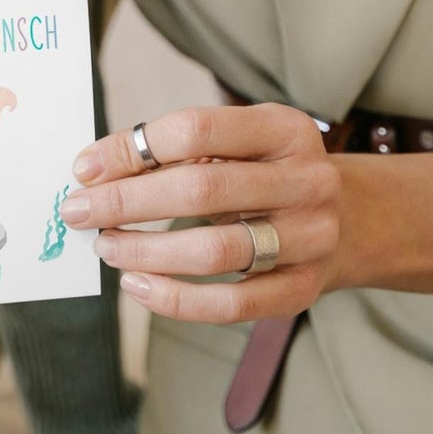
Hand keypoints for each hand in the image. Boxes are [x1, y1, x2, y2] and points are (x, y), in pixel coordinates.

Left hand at [61, 105, 340, 323]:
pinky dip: (175, 299)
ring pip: (215, 251)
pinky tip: (137, 286)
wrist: (354, 220)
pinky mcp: (303, 289)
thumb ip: (173, 149)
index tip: (85, 168)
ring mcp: (311, 238)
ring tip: (106, 247)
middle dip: (126, 202)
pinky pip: (231, 304)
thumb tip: (93, 169)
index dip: (133, 148)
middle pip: (201, 190)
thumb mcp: (236, 143)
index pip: (197, 129)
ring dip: (146, 251)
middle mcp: (308, 181)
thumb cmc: (268, 174)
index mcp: (285, 130)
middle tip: (79, 212)